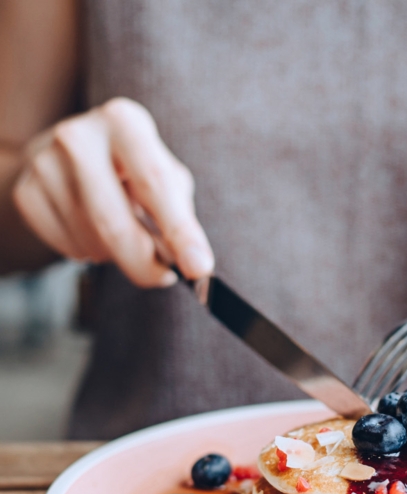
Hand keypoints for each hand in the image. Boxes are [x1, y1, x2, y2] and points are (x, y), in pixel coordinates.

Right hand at [12, 97, 213, 286]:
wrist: (64, 160)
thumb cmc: (129, 172)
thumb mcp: (163, 177)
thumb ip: (179, 217)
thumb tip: (193, 264)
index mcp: (124, 122)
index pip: (156, 184)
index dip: (180, 232)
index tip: (199, 268)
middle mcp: (79, 136)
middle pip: (114, 223)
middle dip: (144, 263)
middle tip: (164, 277)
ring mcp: (45, 164)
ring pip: (92, 242)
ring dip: (117, 255)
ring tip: (121, 233)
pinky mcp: (26, 193)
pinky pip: (68, 249)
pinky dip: (89, 254)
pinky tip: (91, 232)